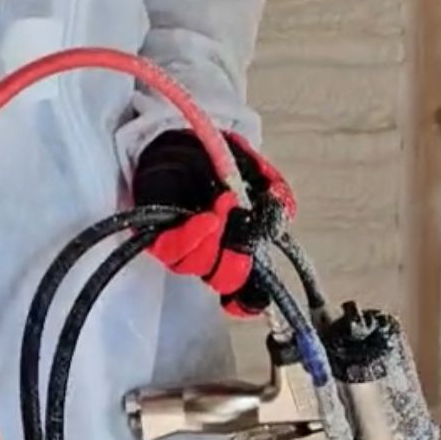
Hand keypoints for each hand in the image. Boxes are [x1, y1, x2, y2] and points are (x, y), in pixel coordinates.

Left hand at [132, 131, 295, 315]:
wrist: (177, 139)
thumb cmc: (214, 156)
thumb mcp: (250, 166)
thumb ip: (271, 186)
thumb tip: (283, 204)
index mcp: (235, 245)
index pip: (243, 291)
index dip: (248, 301)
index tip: (258, 293)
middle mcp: (209, 253)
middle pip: (225, 279)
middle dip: (237, 257)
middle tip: (245, 224)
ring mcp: (183, 248)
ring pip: (201, 265)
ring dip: (217, 238)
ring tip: (227, 204)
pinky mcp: (157, 237)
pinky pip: (173, 250)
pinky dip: (193, 237)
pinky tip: (208, 220)